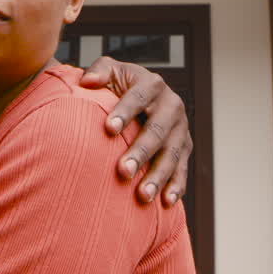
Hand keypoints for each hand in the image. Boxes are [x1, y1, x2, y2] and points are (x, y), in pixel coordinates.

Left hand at [80, 57, 191, 204]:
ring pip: (172, 154)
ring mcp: (181, 129)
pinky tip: (166, 202)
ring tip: (142, 196)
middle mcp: (172, 105)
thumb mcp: (110, 71)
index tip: (108, 129)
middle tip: (122, 171)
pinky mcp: (185, 148)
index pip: (138, 98)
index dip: (125, 112)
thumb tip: (87, 82)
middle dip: (141, 152)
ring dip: (158, 176)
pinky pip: (183, 169)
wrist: (143, 97)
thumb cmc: (119, 86)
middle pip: (157, 131)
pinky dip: (176, 186)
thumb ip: (99, 71)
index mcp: (152, 84)